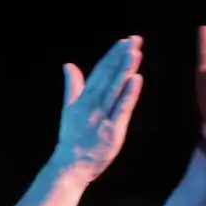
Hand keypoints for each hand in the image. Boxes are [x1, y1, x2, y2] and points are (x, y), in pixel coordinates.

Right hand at [53, 36, 144, 182]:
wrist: (69, 166)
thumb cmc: (72, 139)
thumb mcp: (69, 109)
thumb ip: (72, 86)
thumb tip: (68, 65)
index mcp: (83, 98)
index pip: (100, 72)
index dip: (112, 56)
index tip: (124, 41)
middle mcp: (92, 105)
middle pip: (108, 77)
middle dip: (121, 57)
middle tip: (135, 39)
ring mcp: (102, 117)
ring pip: (115, 89)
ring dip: (124, 70)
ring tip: (135, 52)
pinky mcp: (113, 131)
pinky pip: (121, 109)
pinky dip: (128, 94)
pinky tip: (136, 79)